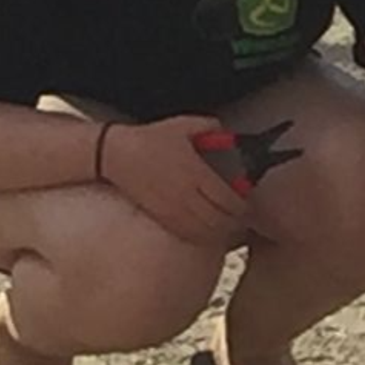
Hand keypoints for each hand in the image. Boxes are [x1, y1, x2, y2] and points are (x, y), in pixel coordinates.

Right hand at [100, 116, 250, 247]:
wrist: (117, 155)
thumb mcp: (184, 125)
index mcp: (196, 172)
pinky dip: (202, 238)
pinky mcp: (162, 219)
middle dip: (236, 223)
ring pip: (205, 233)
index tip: (247, 204)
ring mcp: (174, 210)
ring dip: (221, 234)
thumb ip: (211, 127)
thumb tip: (230, 134)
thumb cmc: (150, 139)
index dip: (242, 207)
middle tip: (242, 219)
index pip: (228, 199)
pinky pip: (188, 236)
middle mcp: (187, 194)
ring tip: (229, 229)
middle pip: (220, 221)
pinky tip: (207, 233)